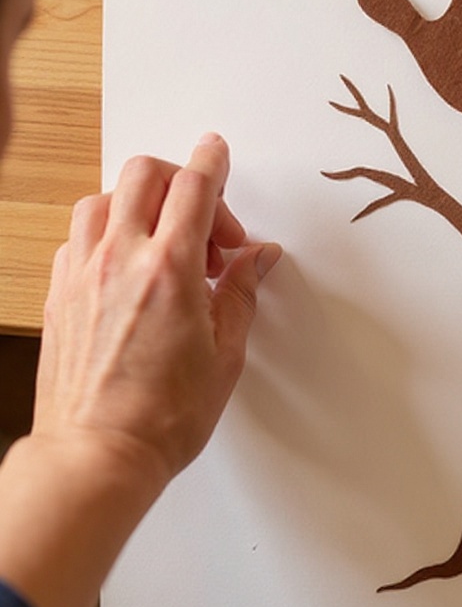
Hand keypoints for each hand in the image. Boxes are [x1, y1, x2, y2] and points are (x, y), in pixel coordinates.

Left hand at [32, 133, 280, 491]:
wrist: (96, 455)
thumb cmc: (161, 416)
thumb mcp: (225, 351)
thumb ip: (241, 291)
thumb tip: (256, 259)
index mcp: (170, 270)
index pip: (195, 186)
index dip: (212, 160)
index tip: (219, 151)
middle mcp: (120, 260)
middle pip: (144, 175)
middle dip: (182, 181)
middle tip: (208, 225)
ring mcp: (82, 273)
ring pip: (104, 198)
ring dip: (140, 205)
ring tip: (166, 242)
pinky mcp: (59, 293)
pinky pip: (79, 235)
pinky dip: (108, 232)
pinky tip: (129, 266)